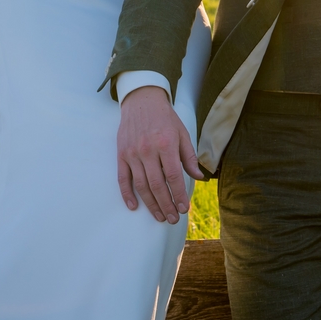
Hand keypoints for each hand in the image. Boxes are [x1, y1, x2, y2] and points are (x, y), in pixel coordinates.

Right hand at [117, 86, 201, 222]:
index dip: (179, 195)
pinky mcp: (121, 154)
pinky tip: (134, 206)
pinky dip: (127, 194)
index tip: (184, 209)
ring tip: (159, 216)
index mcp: (166, 144)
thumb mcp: (182, 133)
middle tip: (173, 219)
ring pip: (141, 185)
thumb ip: (189, 156)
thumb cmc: (165, 118)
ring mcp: (132, 153)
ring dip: (151, 204)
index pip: (174, 177)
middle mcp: (148, 150)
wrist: (141, 100)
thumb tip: (199, 177)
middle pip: (157, 185)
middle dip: (166, 205)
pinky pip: (123, 178)